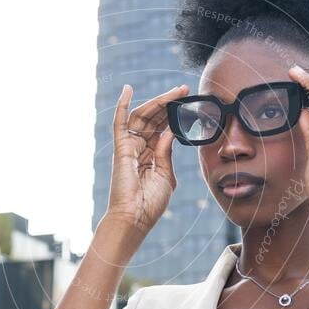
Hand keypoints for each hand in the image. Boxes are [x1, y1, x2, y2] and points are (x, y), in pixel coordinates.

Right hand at [104, 83, 188, 236]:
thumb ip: (166, 152)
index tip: (189, 102)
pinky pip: (120, 123)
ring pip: (142, 117)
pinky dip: (122, 105)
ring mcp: (129, 148)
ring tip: (175, 91)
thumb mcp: (166, 175)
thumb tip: (170, 131)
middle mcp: (139, 149)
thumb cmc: (150, 203)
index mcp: (151, 156)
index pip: (162, 128)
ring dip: (157, 102)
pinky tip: (128, 89)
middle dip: (169, 103)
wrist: (135, 219)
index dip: (174, 114)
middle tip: (184, 90)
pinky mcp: (121, 149)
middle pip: (153, 119)